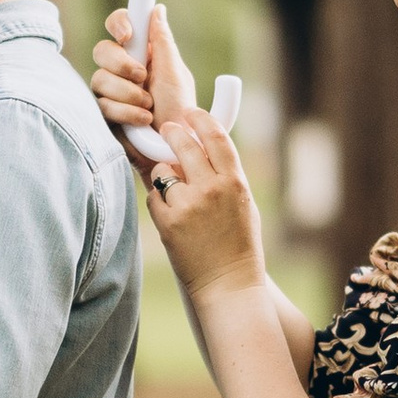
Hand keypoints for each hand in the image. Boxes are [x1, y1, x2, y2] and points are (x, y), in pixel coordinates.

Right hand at [91, 2, 205, 162]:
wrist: (173, 147)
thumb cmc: (180, 110)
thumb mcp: (175, 73)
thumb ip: (162, 42)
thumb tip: (157, 9)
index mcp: (142, 53)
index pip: (121, 25)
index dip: (119, 23)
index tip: (128, 35)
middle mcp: (123, 69)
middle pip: (102, 50)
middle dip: (121, 63)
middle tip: (142, 77)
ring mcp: (111, 91)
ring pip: (100, 78)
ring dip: (128, 93)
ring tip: (149, 106)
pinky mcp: (104, 112)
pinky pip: (102, 104)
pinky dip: (125, 111)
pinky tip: (142, 119)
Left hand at [128, 23, 266, 305]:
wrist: (228, 284)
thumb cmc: (239, 245)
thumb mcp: (243, 204)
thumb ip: (224, 176)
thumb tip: (201, 148)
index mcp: (234, 182)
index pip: (215, 136)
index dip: (200, 119)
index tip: (191, 113)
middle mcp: (211, 188)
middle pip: (182, 143)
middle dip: (171, 132)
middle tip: (166, 129)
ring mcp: (187, 205)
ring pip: (162, 170)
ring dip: (163, 175)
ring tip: (174, 190)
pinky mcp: (168, 222)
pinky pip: (154, 198)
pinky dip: (159, 203)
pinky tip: (171, 217)